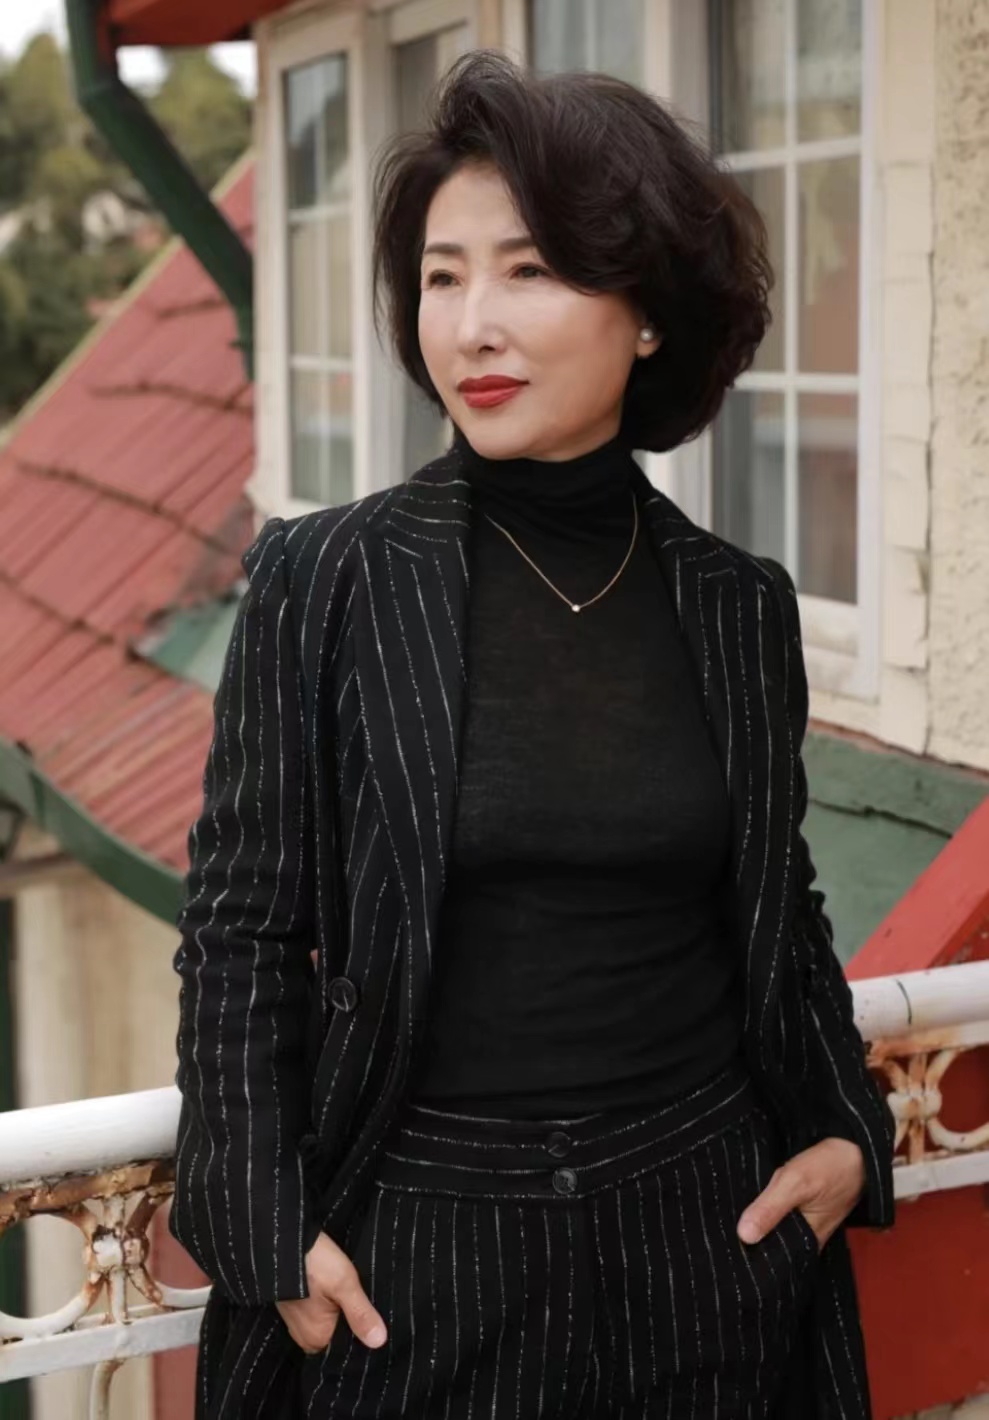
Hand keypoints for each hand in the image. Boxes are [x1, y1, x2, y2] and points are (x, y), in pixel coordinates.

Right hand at [275, 1232, 387, 1355]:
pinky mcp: (293, 1306)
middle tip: (362, 1301)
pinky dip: (327, 1304)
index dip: (360, 1335)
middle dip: (349, 1321)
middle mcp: (304, 1336)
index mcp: (316, 1339)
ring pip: (327, 1323)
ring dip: (338, 1311)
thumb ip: (361, 1314)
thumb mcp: (344, 1284)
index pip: (345, 1348)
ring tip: (349, 1294)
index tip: (372, 1319)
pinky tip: (334, 1290)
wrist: (281, 1240)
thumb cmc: (313, 1263)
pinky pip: (316, 1313)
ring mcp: (296, 1321)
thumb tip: (379, 1341)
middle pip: (335, 1336)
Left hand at [736, 1137, 865, 1250]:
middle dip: (747, 1237)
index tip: (725, 1248)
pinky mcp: (801, 1211)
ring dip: (755, 1222)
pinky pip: (778, 1217)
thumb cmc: (829, 1167)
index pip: (770, 1260)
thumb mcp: (796, 1183)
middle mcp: (805, 1240)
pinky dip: (765, 1211)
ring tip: (726, 1218)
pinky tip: (748, 1203)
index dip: (748, 1255)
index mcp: (805, 1243)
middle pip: (769, 1245)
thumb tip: (744, 1236)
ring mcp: (803, 1225)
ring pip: (772, 1230)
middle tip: (720, 1229)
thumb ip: (770, 1208)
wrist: (855, 1149)